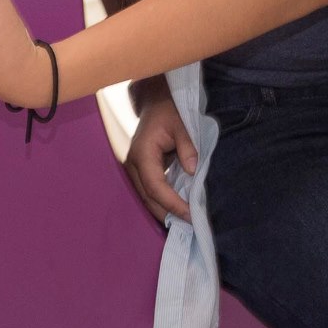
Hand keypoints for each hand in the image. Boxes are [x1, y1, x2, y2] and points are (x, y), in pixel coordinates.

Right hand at [124, 91, 196, 223]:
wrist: (156, 102)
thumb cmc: (169, 110)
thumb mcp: (182, 124)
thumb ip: (188, 146)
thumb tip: (193, 171)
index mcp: (143, 153)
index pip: (155, 186)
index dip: (171, 203)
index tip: (190, 215)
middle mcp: (134, 164)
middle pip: (148, 197)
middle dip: (168, 213)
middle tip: (191, 225)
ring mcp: (135, 169)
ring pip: (147, 198)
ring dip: (164, 211)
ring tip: (185, 223)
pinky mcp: (141, 171)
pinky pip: (151, 192)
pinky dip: (163, 203)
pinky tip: (178, 211)